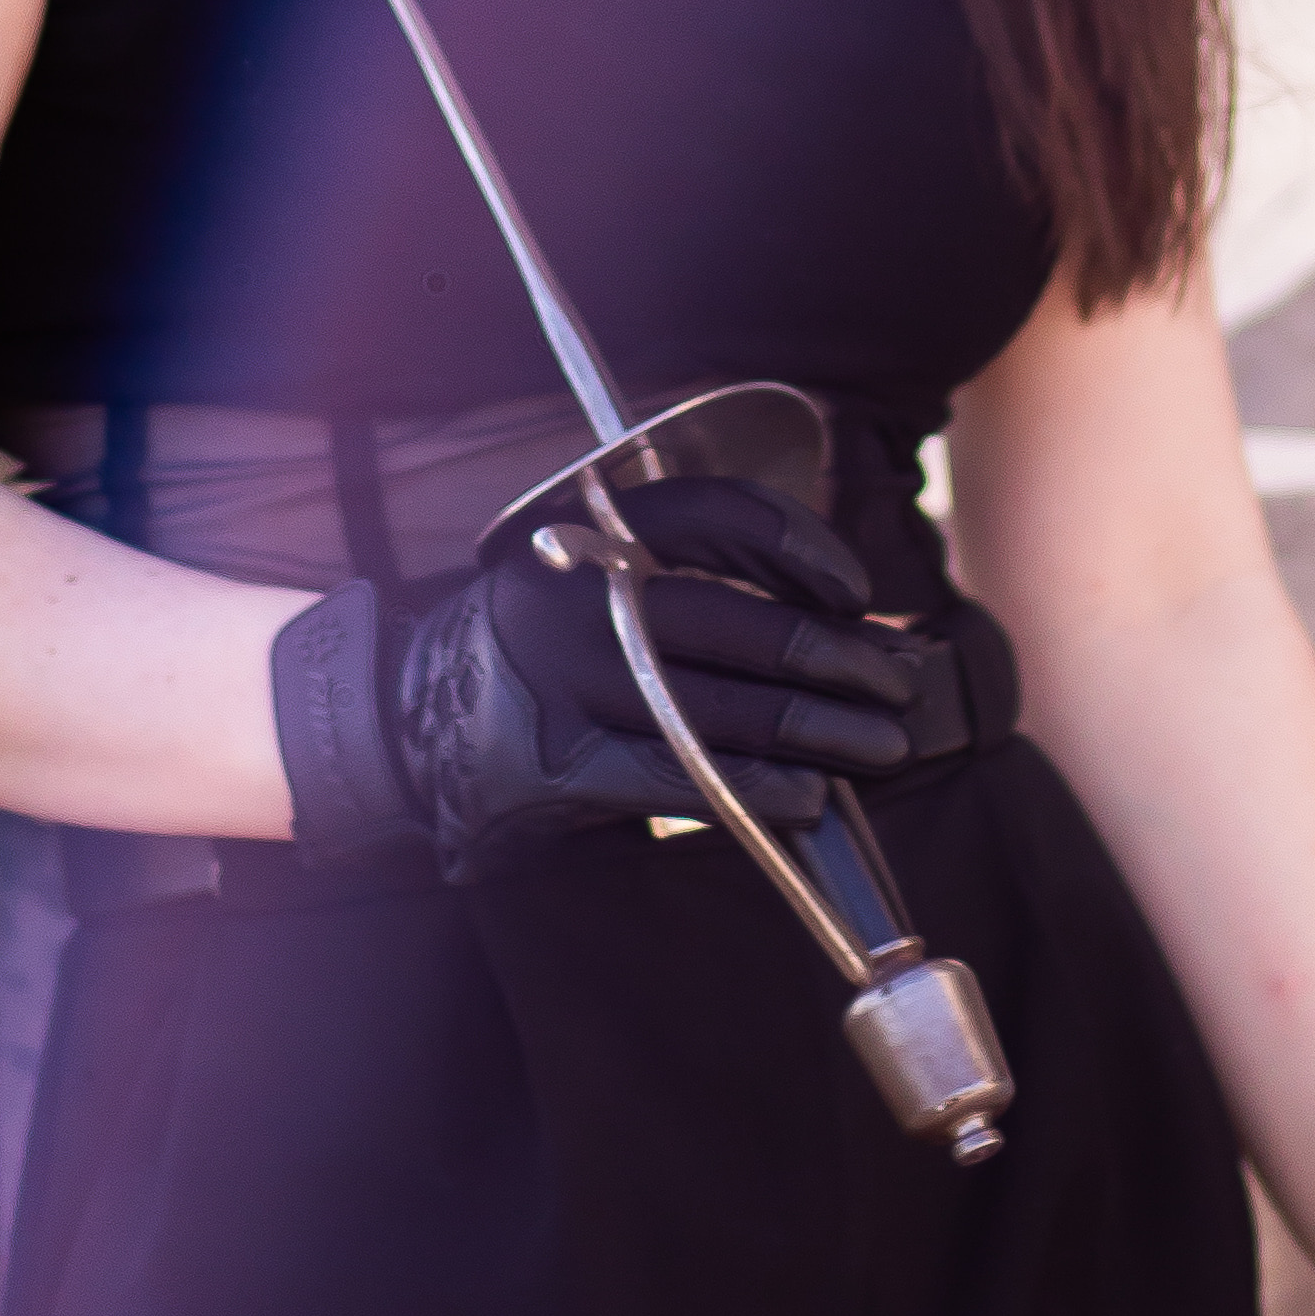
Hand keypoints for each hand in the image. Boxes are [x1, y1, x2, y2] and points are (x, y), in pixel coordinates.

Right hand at [272, 475, 929, 879]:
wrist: (415, 716)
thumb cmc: (542, 642)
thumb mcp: (597, 573)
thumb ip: (693, 580)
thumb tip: (842, 622)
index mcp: (597, 531)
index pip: (721, 515)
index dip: (805, 550)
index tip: (857, 593)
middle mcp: (584, 597)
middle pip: (741, 621)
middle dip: (840, 657)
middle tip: (900, 680)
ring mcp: (570, 683)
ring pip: (724, 706)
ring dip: (821, 729)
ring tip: (882, 744)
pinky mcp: (562, 765)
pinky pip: (681, 778)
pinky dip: (756, 791)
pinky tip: (810, 800)